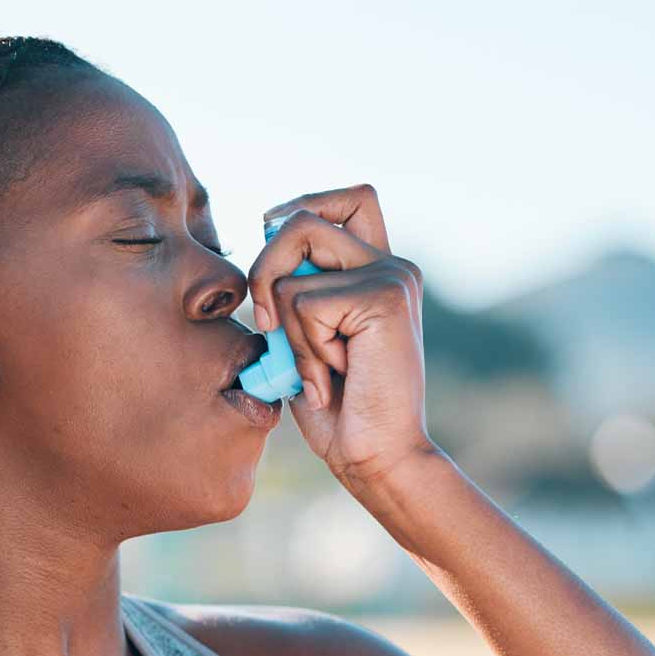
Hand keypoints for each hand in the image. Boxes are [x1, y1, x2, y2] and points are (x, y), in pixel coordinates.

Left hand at [248, 184, 435, 487]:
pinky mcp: (385, 296)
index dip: (299, 211)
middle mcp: (390, 265)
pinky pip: (303, 304)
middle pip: (303, 218)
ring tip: (318, 369)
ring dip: (287, 330)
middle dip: (265, 269)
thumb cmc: (338, 410)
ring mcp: (391, 276)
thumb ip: (294, 297)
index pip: (346, 200)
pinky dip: (302, 349)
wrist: (376, 455)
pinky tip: (332, 378)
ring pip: (292, 271)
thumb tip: (262, 257)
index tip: (274, 259)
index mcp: (376, 272)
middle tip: (268, 324)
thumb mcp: (304, 342)